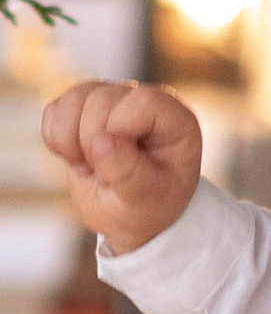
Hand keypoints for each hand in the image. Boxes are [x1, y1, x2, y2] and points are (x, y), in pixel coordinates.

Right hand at [41, 78, 200, 252]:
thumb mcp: (147, 198)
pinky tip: (76, 158)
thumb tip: (99, 143)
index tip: (122, 165)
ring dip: (71, 142)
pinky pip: (54, 110)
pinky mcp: (80, 109)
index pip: (142, 101)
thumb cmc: (149, 205)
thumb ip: (128, 172)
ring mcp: (110, 100)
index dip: (121, 131)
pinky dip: (55, 139)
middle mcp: (142, 101)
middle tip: (107, 175)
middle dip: (93, 144)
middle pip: (101, 100)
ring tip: (91, 166)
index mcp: (173, 118)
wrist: (128, 214)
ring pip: (74, 99)